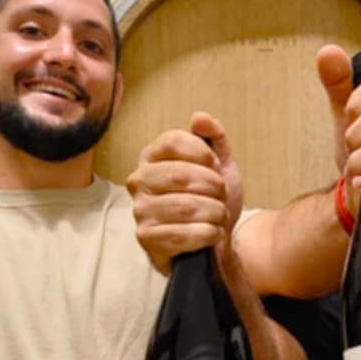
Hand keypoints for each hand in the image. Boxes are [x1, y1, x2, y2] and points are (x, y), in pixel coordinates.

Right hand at [128, 112, 244, 274]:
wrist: (216, 241)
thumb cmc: (211, 199)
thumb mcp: (220, 165)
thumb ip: (214, 138)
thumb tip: (199, 118)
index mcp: (152, 157)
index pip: (173, 140)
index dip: (203, 154)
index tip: (216, 168)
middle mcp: (139, 181)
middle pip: (180, 175)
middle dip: (213, 187)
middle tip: (221, 196)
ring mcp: (140, 210)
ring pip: (185, 207)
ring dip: (214, 212)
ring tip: (219, 215)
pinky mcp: (146, 239)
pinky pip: (182, 234)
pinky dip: (208, 234)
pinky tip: (212, 233)